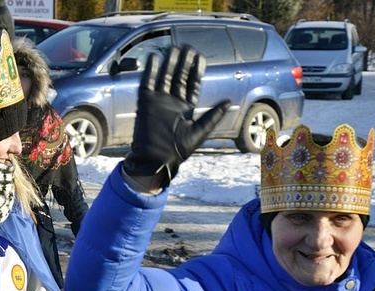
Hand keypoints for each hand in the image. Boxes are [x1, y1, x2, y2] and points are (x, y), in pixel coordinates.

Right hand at [123, 46, 229, 185]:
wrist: (155, 160)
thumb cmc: (178, 151)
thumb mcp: (199, 132)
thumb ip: (212, 116)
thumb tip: (229, 102)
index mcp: (186, 108)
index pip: (192, 84)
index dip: (196, 71)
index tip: (200, 57)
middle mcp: (172, 102)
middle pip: (178, 77)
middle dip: (183, 62)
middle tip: (187, 47)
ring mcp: (158, 102)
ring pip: (164, 77)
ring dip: (169, 63)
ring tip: (173, 48)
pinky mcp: (145, 103)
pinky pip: (147, 83)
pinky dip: (150, 71)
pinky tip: (155, 58)